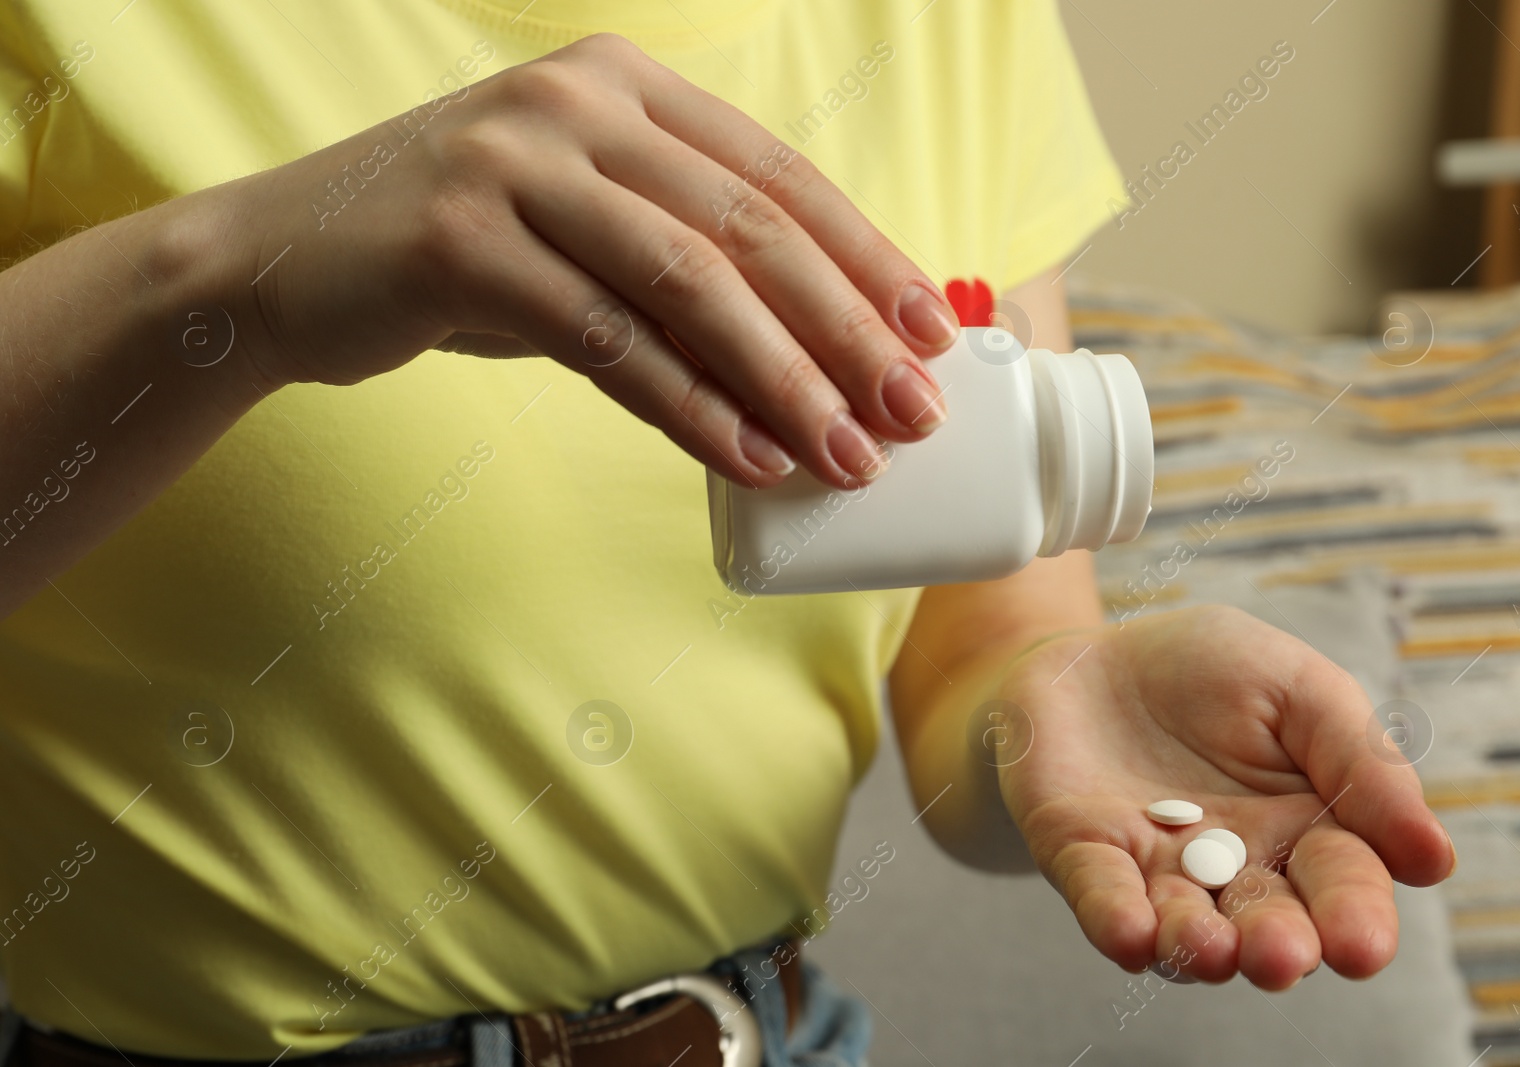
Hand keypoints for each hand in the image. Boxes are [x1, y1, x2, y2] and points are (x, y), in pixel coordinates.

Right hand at [214, 33, 956, 489]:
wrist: (285, 259)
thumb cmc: (465, 252)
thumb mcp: (585, 227)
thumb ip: (683, 257)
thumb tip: (819, 354)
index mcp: (624, 85)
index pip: (778, 174)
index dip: (866, 257)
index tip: (933, 334)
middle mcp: (574, 103)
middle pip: (748, 228)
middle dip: (846, 331)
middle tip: (911, 413)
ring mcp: (510, 162)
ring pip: (688, 283)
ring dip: (783, 381)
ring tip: (847, 456)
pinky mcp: (458, 241)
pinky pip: (606, 339)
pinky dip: (689, 406)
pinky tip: (749, 459)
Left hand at [994, 605, 1454, 988]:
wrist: (1096, 652)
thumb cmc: (1209, 671)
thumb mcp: (1300, 690)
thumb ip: (1361, 763)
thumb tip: (1433, 861)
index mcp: (1306, 834)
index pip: (1342, 887)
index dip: (1354, 918)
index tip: (1361, 945)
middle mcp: (1235, 871)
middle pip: (1267, 923)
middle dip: (1276, 946)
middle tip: (1281, 957)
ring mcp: (1156, 871)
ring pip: (1185, 928)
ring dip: (1197, 948)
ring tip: (1214, 952)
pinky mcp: (1085, 855)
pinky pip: (1101, 896)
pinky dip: (1115, 918)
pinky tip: (1132, 935)